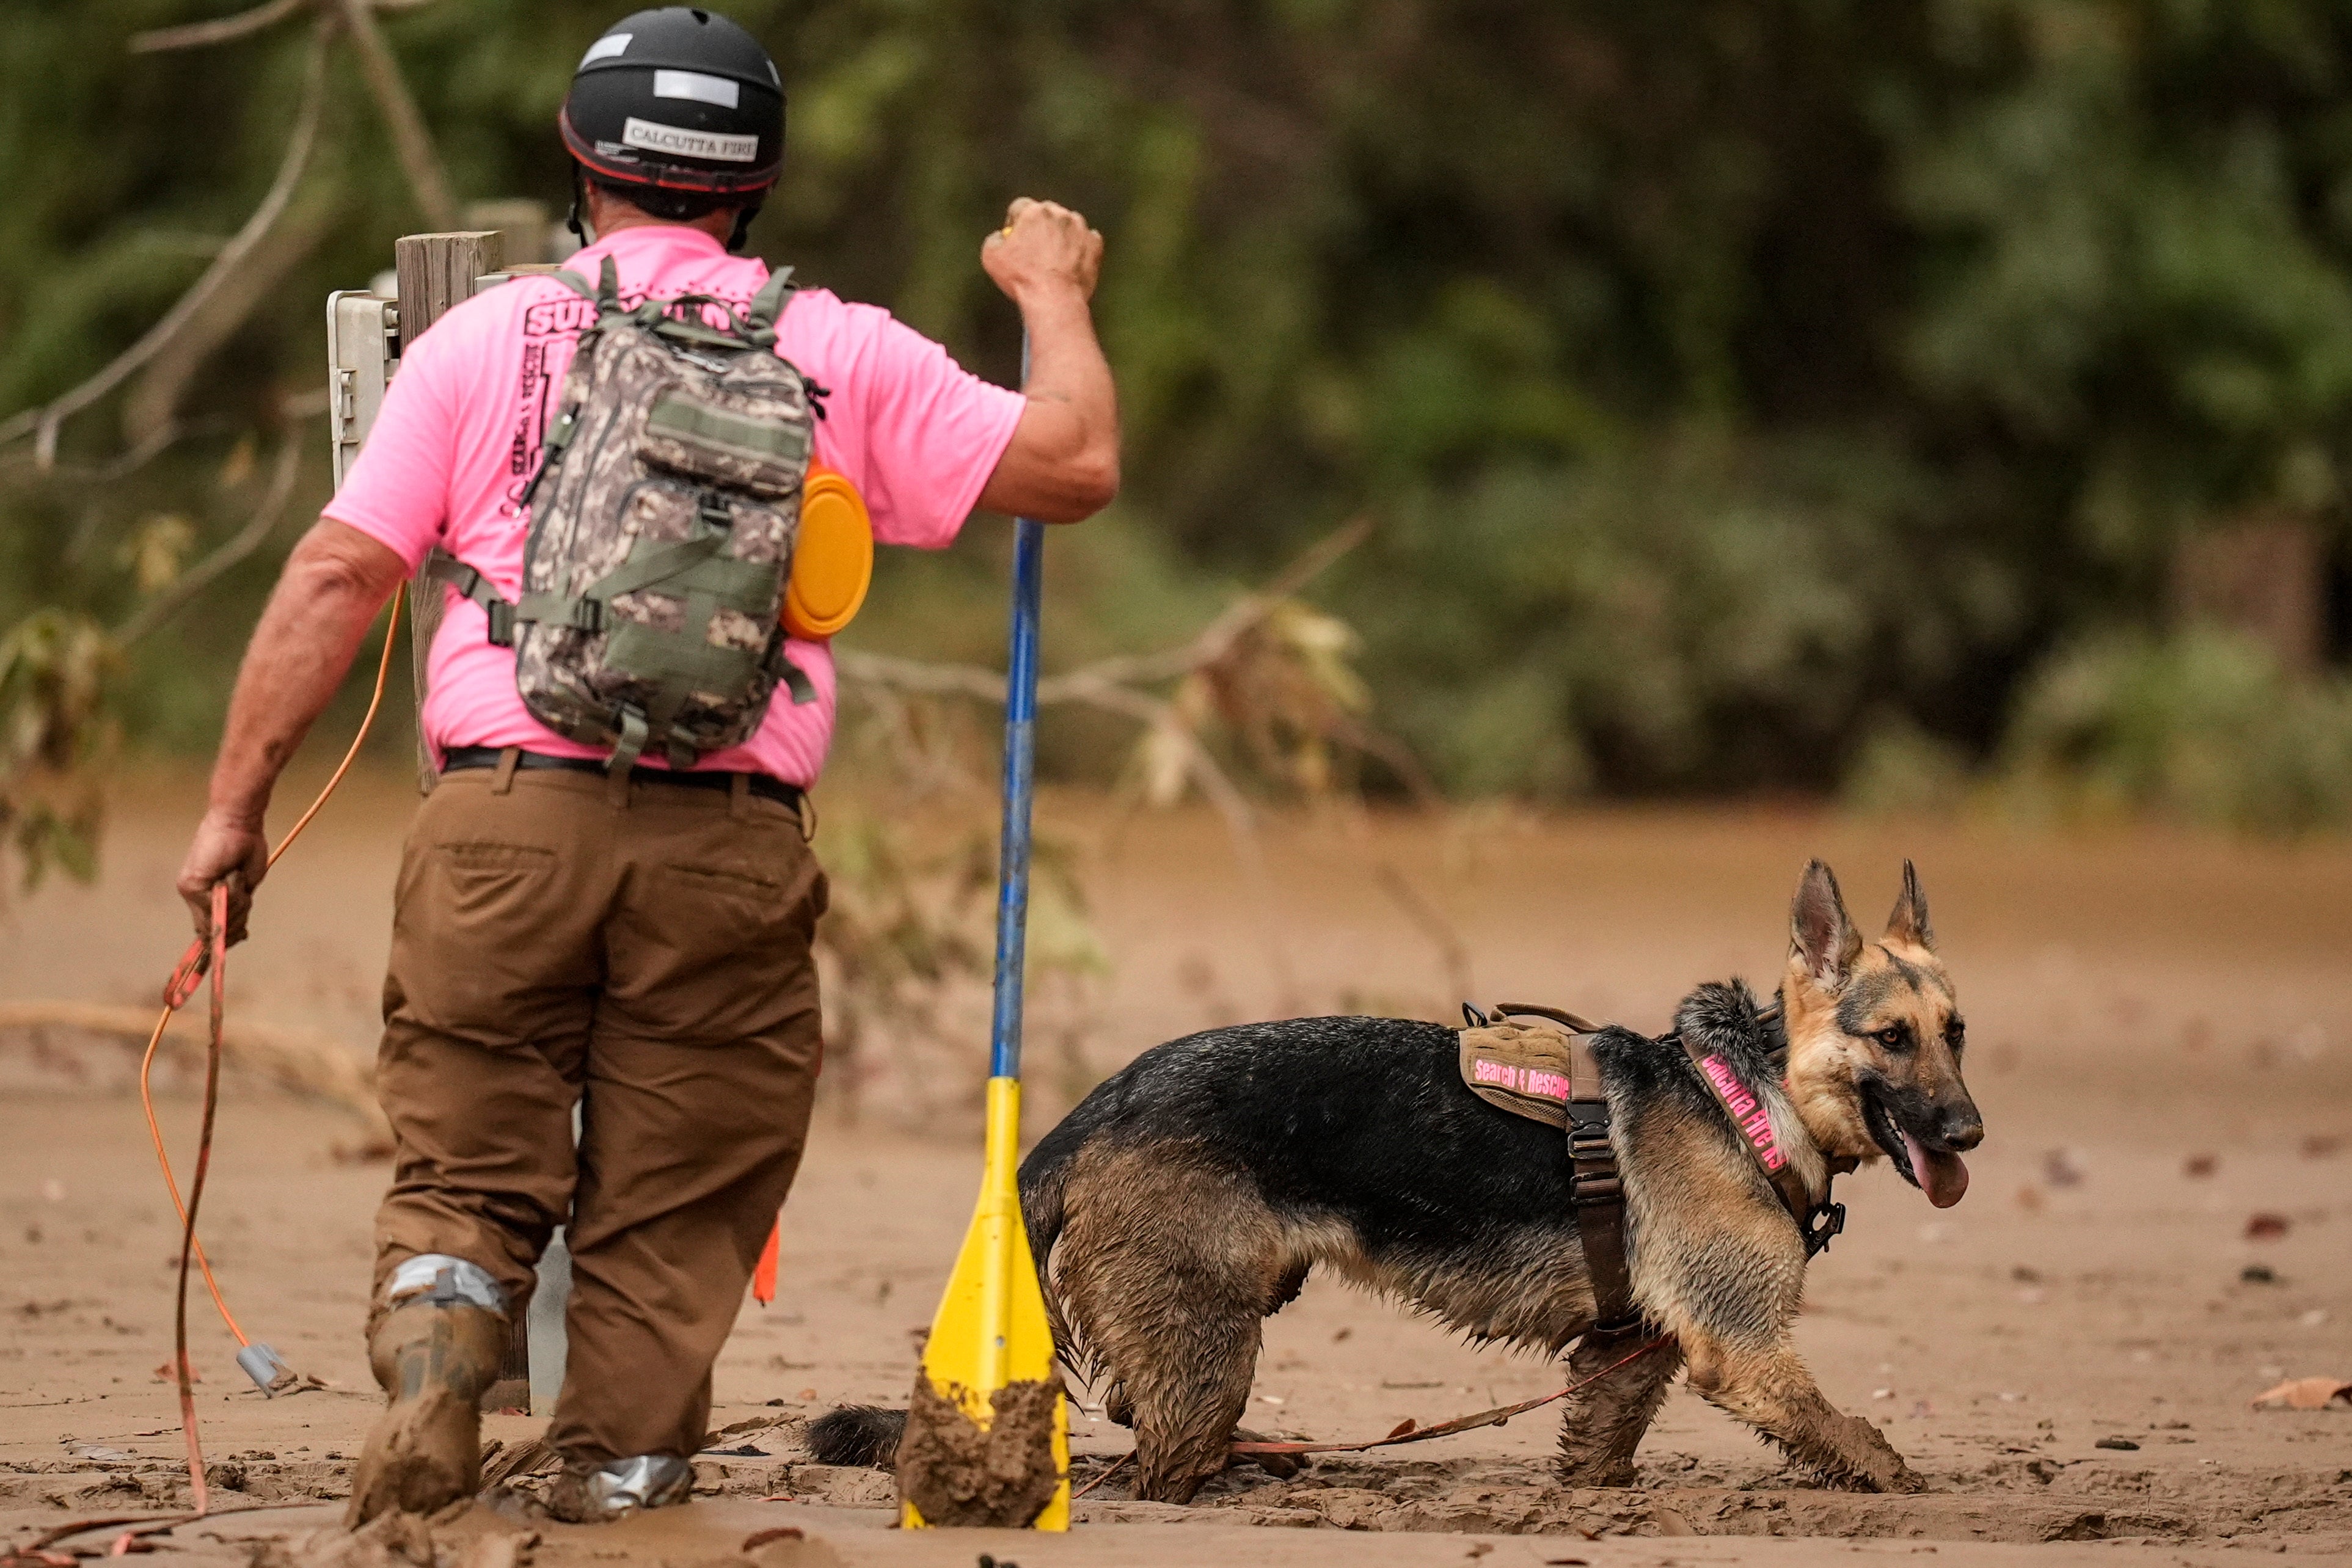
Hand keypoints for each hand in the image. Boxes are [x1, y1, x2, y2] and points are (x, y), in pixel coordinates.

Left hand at [176, 809, 268, 948]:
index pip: (208, 926)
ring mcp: (191, 890)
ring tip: (238, 877)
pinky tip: (233, 875)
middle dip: (233, 924)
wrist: (238, 825)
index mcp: (205, 895)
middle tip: (244, 904)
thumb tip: (237, 932)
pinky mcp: (192, 885)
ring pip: (217, 918)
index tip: (241, 937)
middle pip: (212, 928)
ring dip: (237, 902)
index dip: (224, 937)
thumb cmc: (246, 849)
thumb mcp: (244, 886)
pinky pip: (216, 903)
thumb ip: (236, 907)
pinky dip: (232, 892)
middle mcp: (194, 895)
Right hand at [982, 198, 1103, 303]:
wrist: (1054, 299)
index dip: (1016, 222)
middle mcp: (1058, 214)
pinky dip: (1080, 248)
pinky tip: (1071, 263)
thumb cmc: (1021, 278)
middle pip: (1047, 213)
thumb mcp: (991, 257)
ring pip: (1069, 224)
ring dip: (1062, 235)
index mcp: (1033, 211)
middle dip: (1040, 226)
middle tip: (1036, 250)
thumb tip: (1001, 236)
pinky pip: (1087, 240)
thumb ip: (994, 239)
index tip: (1017, 237)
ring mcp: (1080, 228)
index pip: (1021, 207)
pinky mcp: (1095, 244)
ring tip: (1055, 258)